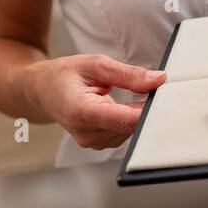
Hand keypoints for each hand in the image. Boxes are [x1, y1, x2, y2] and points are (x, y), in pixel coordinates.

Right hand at [22, 54, 167, 149]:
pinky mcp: (99, 144)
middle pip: (131, 126)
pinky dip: (130, 119)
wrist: (41, 90)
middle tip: (156, 88)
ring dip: (138, 114)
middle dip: (146, 108)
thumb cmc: (64, 75)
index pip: (124, 119)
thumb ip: (128, 74)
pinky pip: (124, 133)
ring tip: (135, 93)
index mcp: (81, 111)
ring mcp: (92, 142)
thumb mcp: (95, 64)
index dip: (149, 111)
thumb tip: (158, 80)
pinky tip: (127, 106)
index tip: (165, 98)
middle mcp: (86, 133)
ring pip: (130, 131)